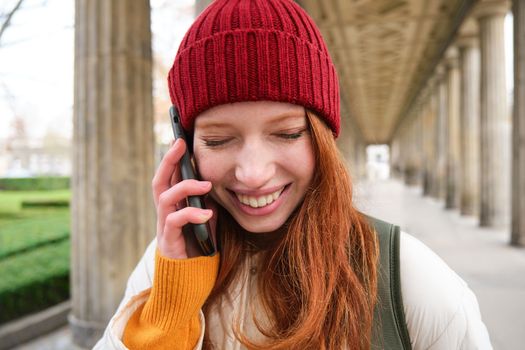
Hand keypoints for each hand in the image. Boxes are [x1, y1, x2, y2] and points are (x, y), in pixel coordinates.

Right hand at [151, 139, 216, 258]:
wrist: (190, 281)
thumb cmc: (198, 250)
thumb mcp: (207, 222)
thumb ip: (206, 205)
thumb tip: (212, 187)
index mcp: (173, 207)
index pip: (169, 178)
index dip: (172, 159)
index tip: (181, 140)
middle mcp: (165, 213)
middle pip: (160, 181)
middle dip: (169, 160)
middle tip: (180, 143)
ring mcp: (164, 226)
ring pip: (165, 197)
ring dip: (185, 186)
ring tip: (206, 185)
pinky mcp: (168, 241)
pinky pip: (174, 221)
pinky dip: (191, 214)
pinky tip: (207, 214)